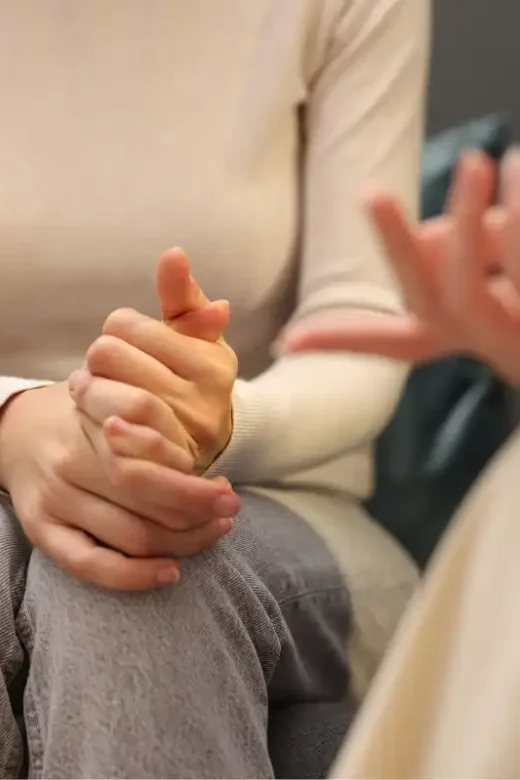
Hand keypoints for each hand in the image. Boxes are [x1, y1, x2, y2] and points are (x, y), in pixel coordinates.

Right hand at [0, 382, 237, 590]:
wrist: (16, 430)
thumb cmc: (82, 416)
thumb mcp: (115, 401)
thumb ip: (153, 425)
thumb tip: (205, 467)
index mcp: (93, 427)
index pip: (157, 467)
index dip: (198, 487)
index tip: (227, 490)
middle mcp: (71, 464)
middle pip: (150, 504)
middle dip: (200, 515)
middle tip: (229, 513)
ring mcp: (55, 501)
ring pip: (132, 536)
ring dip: (183, 543)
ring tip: (213, 533)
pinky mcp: (41, 531)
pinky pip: (90, 564)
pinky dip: (135, 576)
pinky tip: (170, 572)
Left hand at [81, 248, 237, 472]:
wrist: (204, 440)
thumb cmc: (193, 375)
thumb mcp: (195, 335)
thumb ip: (181, 295)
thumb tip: (173, 253)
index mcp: (213, 363)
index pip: (126, 325)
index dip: (117, 329)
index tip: (126, 341)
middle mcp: (205, 402)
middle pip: (109, 355)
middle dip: (100, 357)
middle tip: (105, 367)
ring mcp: (182, 437)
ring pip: (103, 394)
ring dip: (88, 388)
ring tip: (95, 389)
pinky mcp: (158, 465)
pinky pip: (112, 437)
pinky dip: (96, 421)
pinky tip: (100, 418)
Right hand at [282, 151, 519, 386]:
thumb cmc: (518, 292)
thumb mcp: (481, 271)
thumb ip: (451, 250)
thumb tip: (434, 236)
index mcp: (450, 335)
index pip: (385, 344)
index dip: (337, 342)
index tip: (290, 341)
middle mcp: (476, 339)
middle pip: (427, 299)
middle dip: (394, 245)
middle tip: (367, 196)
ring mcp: (511, 333)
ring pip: (479, 283)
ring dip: (475, 219)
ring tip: (490, 160)